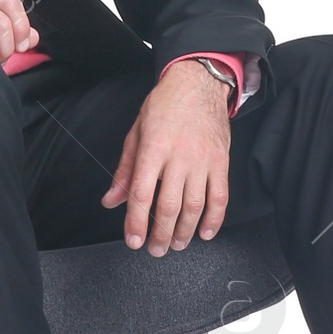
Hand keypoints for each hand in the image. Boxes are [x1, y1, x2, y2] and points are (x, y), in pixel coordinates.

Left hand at [101, 59, 230, 254]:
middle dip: (161, 234)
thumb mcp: (136, 133)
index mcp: (153, 148)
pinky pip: (220, 197)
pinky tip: (205, 233)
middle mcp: (179, 156)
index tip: (133, 241)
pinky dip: (214, 219)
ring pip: (195, 206)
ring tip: (176, 245)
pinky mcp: (222, 162)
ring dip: (185, 232)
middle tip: (154, 250)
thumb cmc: (163, 106)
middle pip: (170, 206)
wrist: (198, 83)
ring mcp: (203, 160)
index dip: (137, 222)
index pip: (143, 193)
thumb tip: (111, 201)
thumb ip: (125, 171)